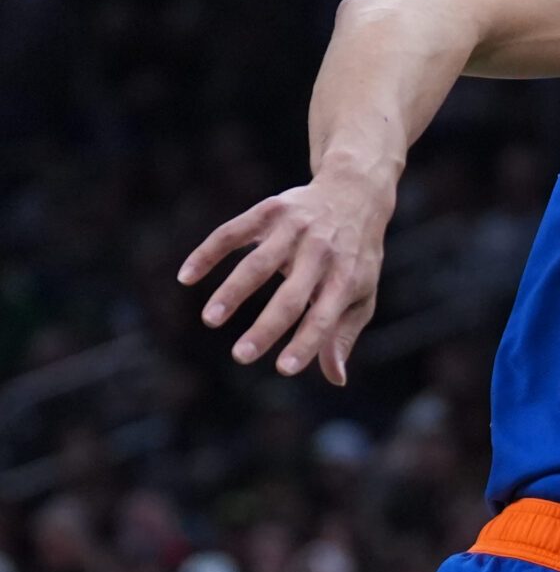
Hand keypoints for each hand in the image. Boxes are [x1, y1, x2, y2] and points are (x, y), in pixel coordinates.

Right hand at [179, 174, 395, 383]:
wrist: (354, 192)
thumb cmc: (356, 255)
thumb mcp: (362, 292)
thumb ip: (344, 334)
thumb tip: (337, 379)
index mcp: (345, 278)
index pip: (325, 318)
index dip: (306, 344)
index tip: (284, 370)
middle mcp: (320, 253)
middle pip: (290, 296)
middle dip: (266, 328)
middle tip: (240, 356)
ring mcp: (294, 229)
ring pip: (258, 264)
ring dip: (232, 292)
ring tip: (210, 320)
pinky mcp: (269, 211)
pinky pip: (232, 233)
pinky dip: (207, 253)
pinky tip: (186, 277)